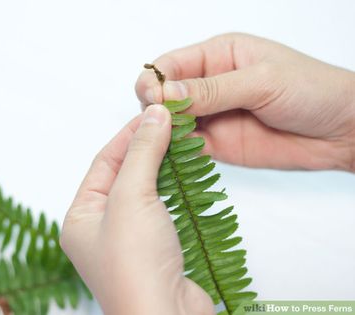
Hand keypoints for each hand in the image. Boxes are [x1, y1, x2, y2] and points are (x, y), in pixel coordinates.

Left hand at [60, 105, 213, 314]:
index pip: (103, 162)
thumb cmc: (135, 265)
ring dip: (162, 167)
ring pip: (145, 192)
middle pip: (123, 175)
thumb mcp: (132, 197)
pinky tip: (187, 175)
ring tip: (182, 142)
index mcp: (80, 217)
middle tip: (171, 124)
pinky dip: (174, 190)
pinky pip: (161, 210)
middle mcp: (100, 229)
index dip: (129, 135)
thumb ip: (142, 154)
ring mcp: (128, 241)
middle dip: (147, 149)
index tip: (153, 113)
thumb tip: (155, 115)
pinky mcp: (155, 250)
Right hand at [136, 33, 354, 171]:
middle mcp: (208, 85)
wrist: (342, 131)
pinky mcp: (216, 144)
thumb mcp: (261, 80)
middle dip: (155, 107)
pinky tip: (172, 157)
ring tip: (161, 143)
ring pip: (171, 123)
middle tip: (160, 123)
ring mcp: (211, 116)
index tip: (153, 99)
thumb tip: (167, 93)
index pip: (171, 64)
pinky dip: (175, 152)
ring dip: (162, 132)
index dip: (155, 80)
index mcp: (218, 56)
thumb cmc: (311, 90)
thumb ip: (213, 88)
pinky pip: (187, 147)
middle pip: (164, 95)